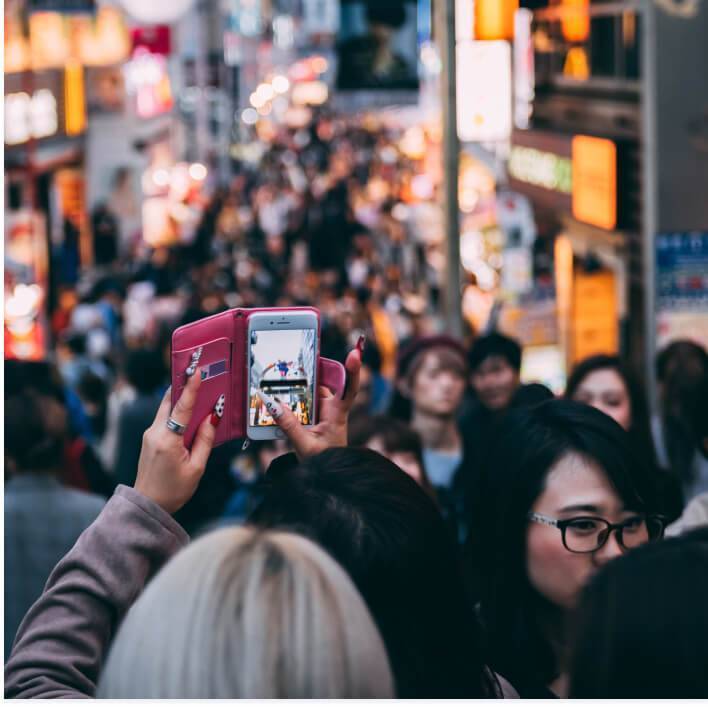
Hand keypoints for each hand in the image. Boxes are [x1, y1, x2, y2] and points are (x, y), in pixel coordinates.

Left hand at [134, 369, 216, 513]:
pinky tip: (189, 412)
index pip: (181, 408)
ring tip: (196, 389)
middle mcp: (154, 433)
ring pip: (166, 408)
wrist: (147, 504)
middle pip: (169, 402)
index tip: (196, 371)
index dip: (190, 388)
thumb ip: (205, 440)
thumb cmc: (173, 490)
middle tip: (195, 372)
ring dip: (180, 398)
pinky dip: (176, 411)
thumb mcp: (197, 467)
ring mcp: (149, 434)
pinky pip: (165, 418)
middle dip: (183, 386)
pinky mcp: (150, 438)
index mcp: (167, 440)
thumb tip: (211, 418)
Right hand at [258, 342, 361, 459]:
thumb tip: (274, 405)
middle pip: (322, 384)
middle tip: (295, 360)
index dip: (353, 371)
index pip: (349, 390)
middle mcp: (331, 409)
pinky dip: (290, 401)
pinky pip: (300, 403)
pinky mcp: (312, 417)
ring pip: (308, 393)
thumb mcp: (304, 445)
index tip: (354, 353)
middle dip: (310, 373)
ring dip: (295, 389)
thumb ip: (289, 426)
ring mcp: (322, 412)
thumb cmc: (323, 461)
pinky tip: (274, 398)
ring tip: (277, 380)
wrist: (326, 475)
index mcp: (337, 414)